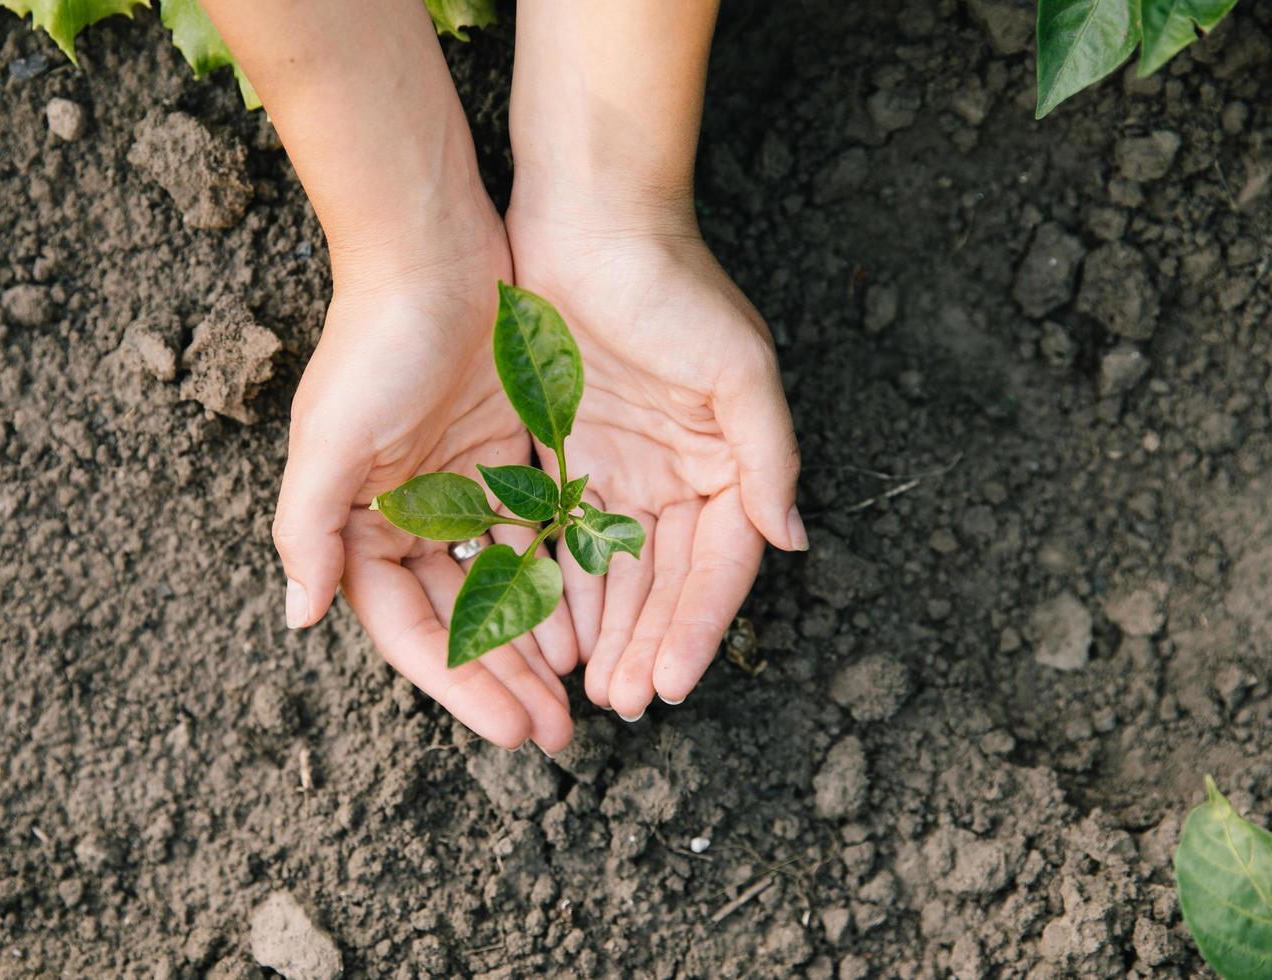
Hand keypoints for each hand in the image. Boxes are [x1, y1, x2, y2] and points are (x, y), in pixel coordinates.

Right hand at [273, 217, 577, 753]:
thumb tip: (300, 618)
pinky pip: (536, 538)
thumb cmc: (375, 343)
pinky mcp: (506, 462)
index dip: (462, 685)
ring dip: (538, 642)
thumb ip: (311, 530)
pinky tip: (594, 619)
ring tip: (582, 693)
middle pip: (461, 621)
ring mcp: (459, 492)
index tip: (514, 731)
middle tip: (559, 734)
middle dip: (507, 679)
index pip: (411, 630)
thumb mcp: (330, 440)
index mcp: (357, 526)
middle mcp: (405, 519)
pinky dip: (560, 578)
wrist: (431, 250)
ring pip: (504, 588)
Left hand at [507, 212, 804, 718]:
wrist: (589, 217)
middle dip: (644, 644)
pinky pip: (557, 535)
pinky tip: (541, 628)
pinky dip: (553, 583)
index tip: (671, 684)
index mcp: (725, 464)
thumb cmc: (673, 287)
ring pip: (609, 572)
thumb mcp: (740, 369)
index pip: (718, 566)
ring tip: (582, 685)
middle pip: (662, 582)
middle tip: (619, 702)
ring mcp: (615, 470)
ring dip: (600, 629)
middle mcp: (673, 477)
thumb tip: (792, 540)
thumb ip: (767, 458)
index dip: (697, 628)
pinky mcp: (559, 455)